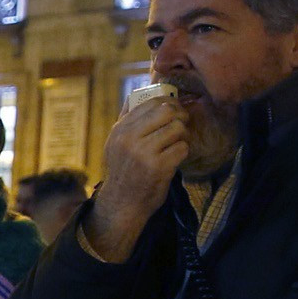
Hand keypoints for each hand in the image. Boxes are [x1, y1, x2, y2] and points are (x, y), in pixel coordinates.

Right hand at [85, 93, 190, 260]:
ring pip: (177, 129)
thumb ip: (126, 120)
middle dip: (179, 116)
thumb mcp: (115, 144)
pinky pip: (182, 148)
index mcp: (120, 130)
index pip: (150, 103)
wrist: (122, 204)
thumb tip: (136, 94)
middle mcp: (130, 139)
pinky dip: (182, 152)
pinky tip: (175, 158)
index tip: (174, 111)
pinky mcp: (159, 167)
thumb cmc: (123, 171)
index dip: (168, 103)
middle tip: (181, 125)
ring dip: (182, 136)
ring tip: (177, 143)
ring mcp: (144, 153)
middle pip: (167, 111)